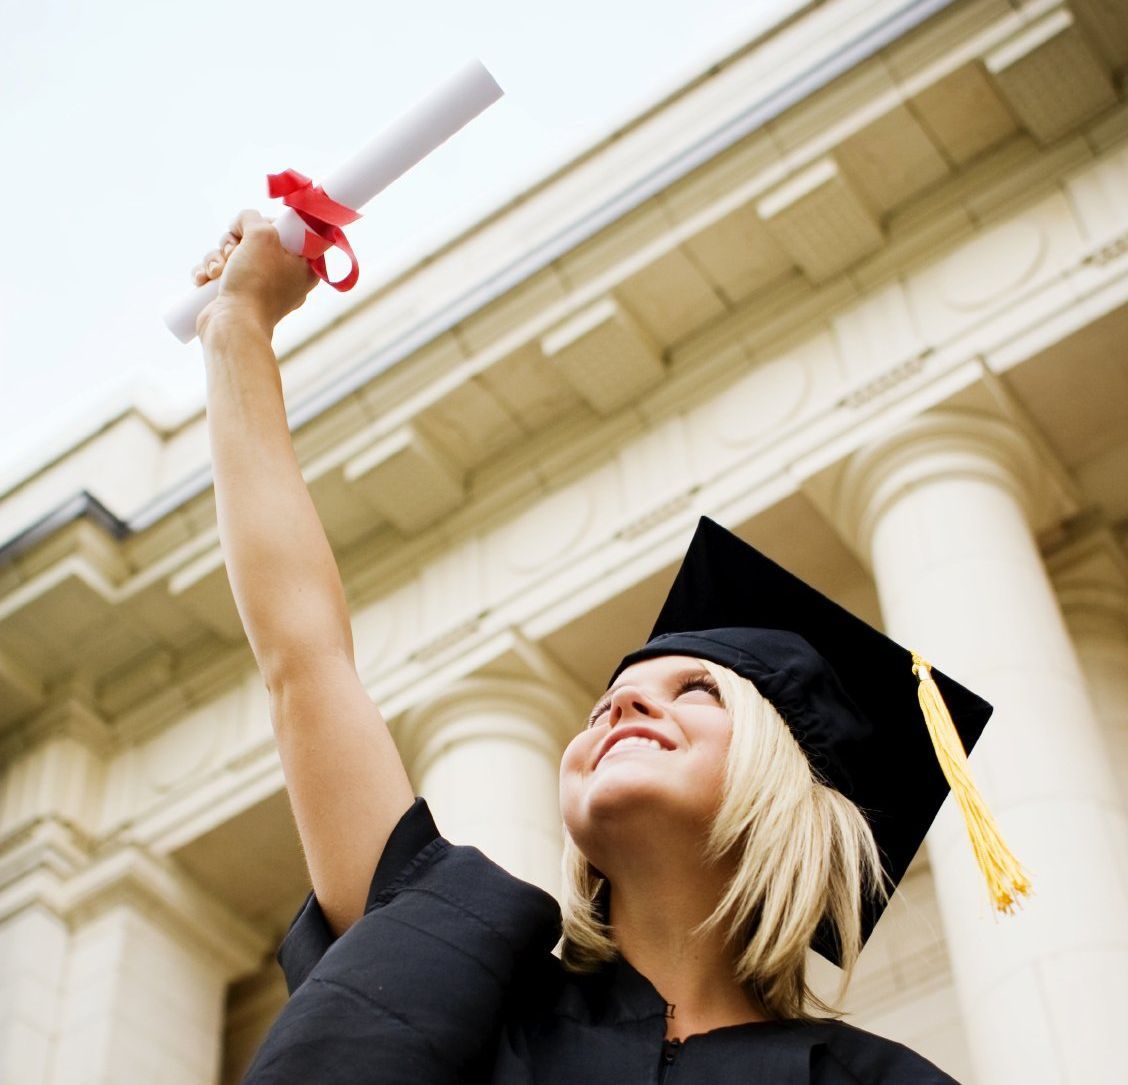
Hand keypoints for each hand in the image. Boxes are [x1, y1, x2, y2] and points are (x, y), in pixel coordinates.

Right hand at [194, 209, 318, 339]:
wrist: (234, 327)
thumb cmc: (255, 283)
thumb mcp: (262, 235)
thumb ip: (253, 217)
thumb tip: (241, 221)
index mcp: (304, 267)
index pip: (288, 231)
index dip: (267, 225)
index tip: (257, 231)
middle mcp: (284, 277)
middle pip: (254, 239)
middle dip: (234, 242)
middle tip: (233, 253)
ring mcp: (258, 288)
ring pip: (231, 253)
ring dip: (216, 257)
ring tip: (216, 272)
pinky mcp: (236, 295)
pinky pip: (218, 272)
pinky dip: (207, 272)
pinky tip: (203, 280)